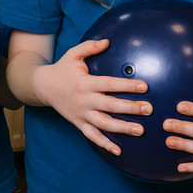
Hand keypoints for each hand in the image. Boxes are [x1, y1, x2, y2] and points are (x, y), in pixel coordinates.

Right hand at [35, 38, 151, 154]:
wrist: (43, 87)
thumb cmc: (62, 69)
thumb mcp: (73, 55)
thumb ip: (89, 47)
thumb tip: (107, 41)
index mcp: (85, 83)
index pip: (109, 84)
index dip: (127, 85)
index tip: (144, 86)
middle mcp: (84, 100)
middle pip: (110, 106)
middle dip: (131, 108)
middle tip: (149, 109)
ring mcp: (81, 114)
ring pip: (104, 124)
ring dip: (123, 128)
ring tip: (141, 130)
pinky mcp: (79, 123)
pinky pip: (92, 136)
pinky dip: (105, 144)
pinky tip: (119, 151)